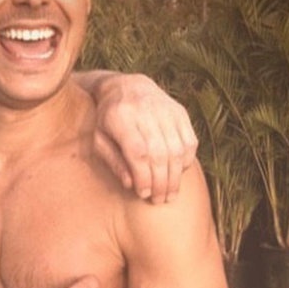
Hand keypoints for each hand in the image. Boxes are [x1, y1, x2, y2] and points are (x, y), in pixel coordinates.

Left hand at [92, 73, 197, 203]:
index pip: (138, 152)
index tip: (143, 194)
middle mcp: (146, 111)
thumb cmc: (109, 120)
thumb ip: (113, 161)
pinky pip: (189, 142)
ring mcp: (167, 110)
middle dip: (161, 182)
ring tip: (170, 194)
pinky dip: (186, 162)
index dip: (144, 177)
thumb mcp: (99, 139)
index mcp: (121, 117)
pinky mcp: (181, 112)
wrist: (127, 87)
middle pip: (160, 154)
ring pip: (177, 150)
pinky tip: (178, 174)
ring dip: (175, 177)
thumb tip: (131, 184)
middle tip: (159, 200)